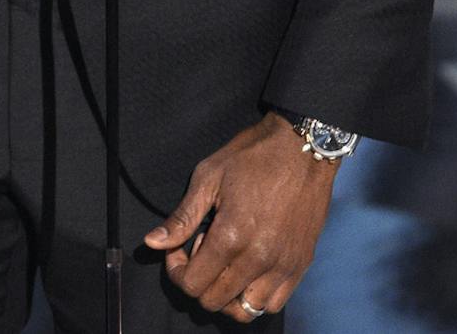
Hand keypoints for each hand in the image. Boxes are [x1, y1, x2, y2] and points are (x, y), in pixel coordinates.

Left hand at [143, 111, 336, 320]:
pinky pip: (273, 303)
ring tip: (227, 263)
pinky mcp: (300, 264)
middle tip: (204, 249)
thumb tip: (153, 243)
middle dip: (199, 281)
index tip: (181, 248)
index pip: (192, 284)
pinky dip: (256, 296)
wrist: (303, 146)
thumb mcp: (209, 177)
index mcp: (231, 236)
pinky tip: (250, 270)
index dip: (177, 270)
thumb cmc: (253, 156)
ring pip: (244, 310)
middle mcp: (258, 259)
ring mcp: (283, 265)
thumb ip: (181, 217)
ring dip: (227, 294)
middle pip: (214, 301)